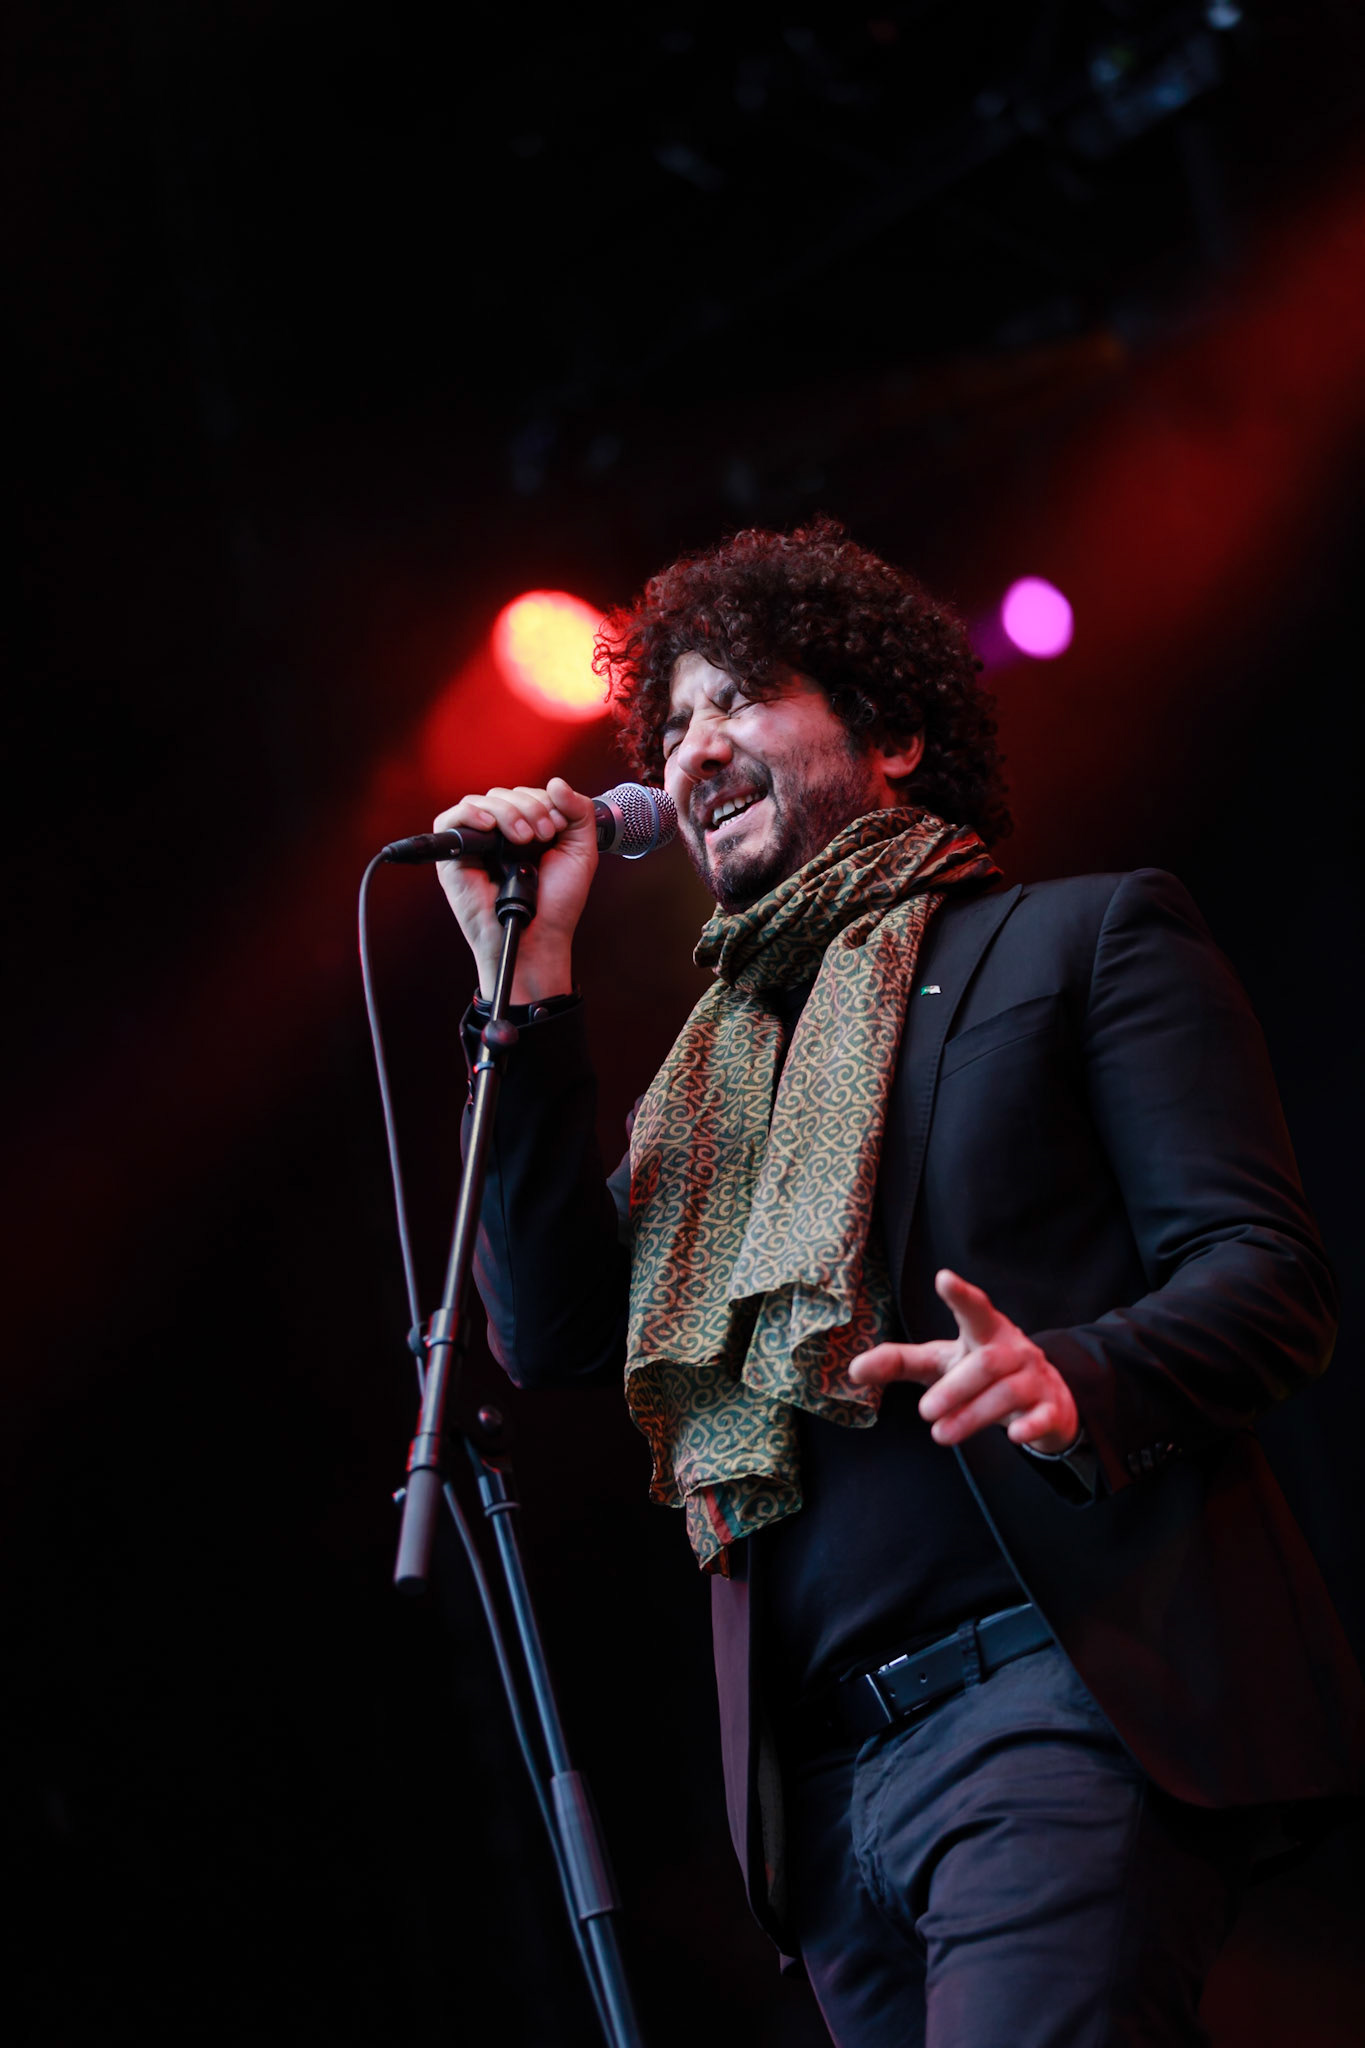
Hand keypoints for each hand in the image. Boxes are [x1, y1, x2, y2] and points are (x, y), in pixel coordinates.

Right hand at [433, 776, 597, 1001]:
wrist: (539, 938)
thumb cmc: (557, 903)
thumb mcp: (581, 851)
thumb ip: (578, 812)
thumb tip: (556, 783)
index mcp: (526, 829)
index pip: (527, 794)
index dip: (544, 803)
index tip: (558, 829)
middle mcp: (499, 834)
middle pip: (505, 794)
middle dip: (530, 808)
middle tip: (545, 835)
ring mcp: (476, 844)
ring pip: (483, 802)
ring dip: (508, 812)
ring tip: (525, 839)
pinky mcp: (454, 858)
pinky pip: (451, 820)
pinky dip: (471, 815)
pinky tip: (491, 827)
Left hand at [847, 1269, 1079, 1454]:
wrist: (1045, 1399)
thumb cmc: (981, 1375)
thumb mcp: (941, 1363)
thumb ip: (900, 1362)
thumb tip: (853, 1369)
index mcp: (985, 1331)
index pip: (974, 1309)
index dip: (960, 1295)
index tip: (943, 1277)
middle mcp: (1013, 1350)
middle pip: (987, 1362)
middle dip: (955, 1387)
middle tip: (924, 1411)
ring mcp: (1035, 1379)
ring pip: (1007, 1392)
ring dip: (973, 1414)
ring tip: (940, 1433)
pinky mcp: (1051, 1409)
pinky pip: (1042, 1415)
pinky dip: (1029, 1426)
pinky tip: (1014, 1437)